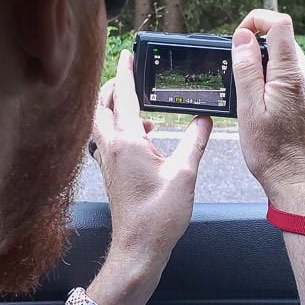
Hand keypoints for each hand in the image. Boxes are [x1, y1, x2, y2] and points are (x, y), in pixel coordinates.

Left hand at [90, 49, 211, 266]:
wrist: (138, 249)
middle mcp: (111, 148)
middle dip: (111, 88)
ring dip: (113, 109)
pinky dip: (119, 129)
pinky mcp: (111, 175)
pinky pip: (107, 141)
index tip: (128, 55)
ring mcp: (107, 162)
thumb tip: (204, 120)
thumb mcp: (185, 174)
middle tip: (128, 78)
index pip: (121, 97)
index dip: (125, 73)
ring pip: (100, 124)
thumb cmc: (159, 216)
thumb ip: (195, 142)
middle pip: (100, 107)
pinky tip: (142, 138)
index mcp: (127, 143)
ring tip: (137, 106)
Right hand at [231, 10, 304, 200]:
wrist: (297, 182)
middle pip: (283, 41)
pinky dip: (275, 81)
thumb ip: (247, 69)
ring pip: (287, 61)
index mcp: (292, 76)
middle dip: (257, 46)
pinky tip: (263, 105)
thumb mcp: (249, 109)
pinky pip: (293, 79)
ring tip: (248, 94)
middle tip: (236, 70)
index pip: (281, 25)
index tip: (239, 35)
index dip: (257, 20)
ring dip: (265, 66)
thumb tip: (243, 37)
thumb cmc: (272, 153)